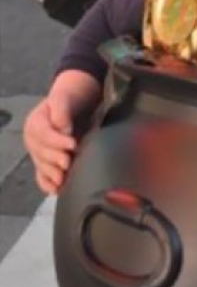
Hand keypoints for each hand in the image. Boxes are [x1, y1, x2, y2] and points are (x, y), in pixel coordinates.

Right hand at [23, 71, 100, 193]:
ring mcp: (37, 152)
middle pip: (41, 152)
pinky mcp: (44, 162)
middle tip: (68, 163)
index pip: (43, 134)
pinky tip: (55, 189)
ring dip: (51, 173)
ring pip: (41, 165)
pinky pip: (41, 175)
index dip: (57, 141)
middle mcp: (33, 139)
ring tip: (62, 179)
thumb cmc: (69, 99)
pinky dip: (47, 183)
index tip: (73, 144)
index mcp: (35, 122)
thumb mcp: (64, 97)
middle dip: (55, 158)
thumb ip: (62, 111)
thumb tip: (63, 129)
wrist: (74, 103)